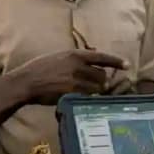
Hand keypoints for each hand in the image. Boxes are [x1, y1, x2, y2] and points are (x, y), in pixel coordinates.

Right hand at [11, 49, 127, 105]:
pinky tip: (81, 98)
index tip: (127, 65)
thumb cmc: (39, 69)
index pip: (101, 57)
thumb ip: (75, 58)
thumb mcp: (58, 56)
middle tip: (97, 86)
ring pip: (96, 87)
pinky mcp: (71, 93)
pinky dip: (88, 98)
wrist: (26, 82)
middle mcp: (77, 66)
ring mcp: (75, 80)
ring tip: (87, 92)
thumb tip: (91, 58)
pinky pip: (87, 97)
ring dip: (95, 91)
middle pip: (101, 75)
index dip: (116, 61)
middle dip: (101, 81)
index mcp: (75, 54)